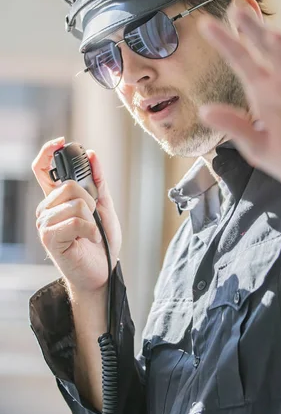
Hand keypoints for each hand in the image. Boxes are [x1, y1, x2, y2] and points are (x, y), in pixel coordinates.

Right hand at [32, 138, 121, 294]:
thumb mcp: (104, 206)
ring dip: (91, 217)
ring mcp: (46, 223)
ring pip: (75, 202)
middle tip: (93, 217)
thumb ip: (98, 182)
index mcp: (57, 199)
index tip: (61, 142)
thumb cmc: (102, 242)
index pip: (42, 170)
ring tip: (91, 232)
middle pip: (67, 184)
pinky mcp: (50, 237)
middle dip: (90, 198)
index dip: (48, 153)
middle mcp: (47, 209)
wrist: (103, 271)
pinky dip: (91, 229)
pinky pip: (75, 220)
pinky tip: (91, 239)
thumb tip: (92, 155)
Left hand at [197, 1, 280, 188]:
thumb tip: (204, 111)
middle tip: (237, 10)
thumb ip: (235, 127)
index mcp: (264, 90)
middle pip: (269, 48)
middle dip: (254, 29)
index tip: (205, 25)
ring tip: (273, 37)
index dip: (225, 42)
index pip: (241, 60)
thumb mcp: (259, 147)